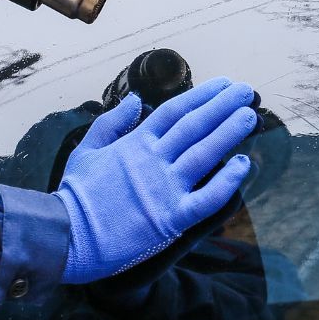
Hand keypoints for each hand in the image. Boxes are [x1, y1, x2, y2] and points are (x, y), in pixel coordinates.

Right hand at [54, 77, 255, 282]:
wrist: (68, 235)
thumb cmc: (76, 195)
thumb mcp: (87, 149)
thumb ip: (113, 122)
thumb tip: (136, 100)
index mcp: (135, 143)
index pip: (175, 111)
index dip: (202, 95)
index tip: (222, 85)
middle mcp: (153, 161)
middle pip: (195, 126)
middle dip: (224, 106)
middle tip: (246, 92)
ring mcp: (164, 188)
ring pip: (205, 154)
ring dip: (230, 133)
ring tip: (250, 116)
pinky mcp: (172, 218)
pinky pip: (207, 198)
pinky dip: (228, 182)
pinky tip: (244, 165)